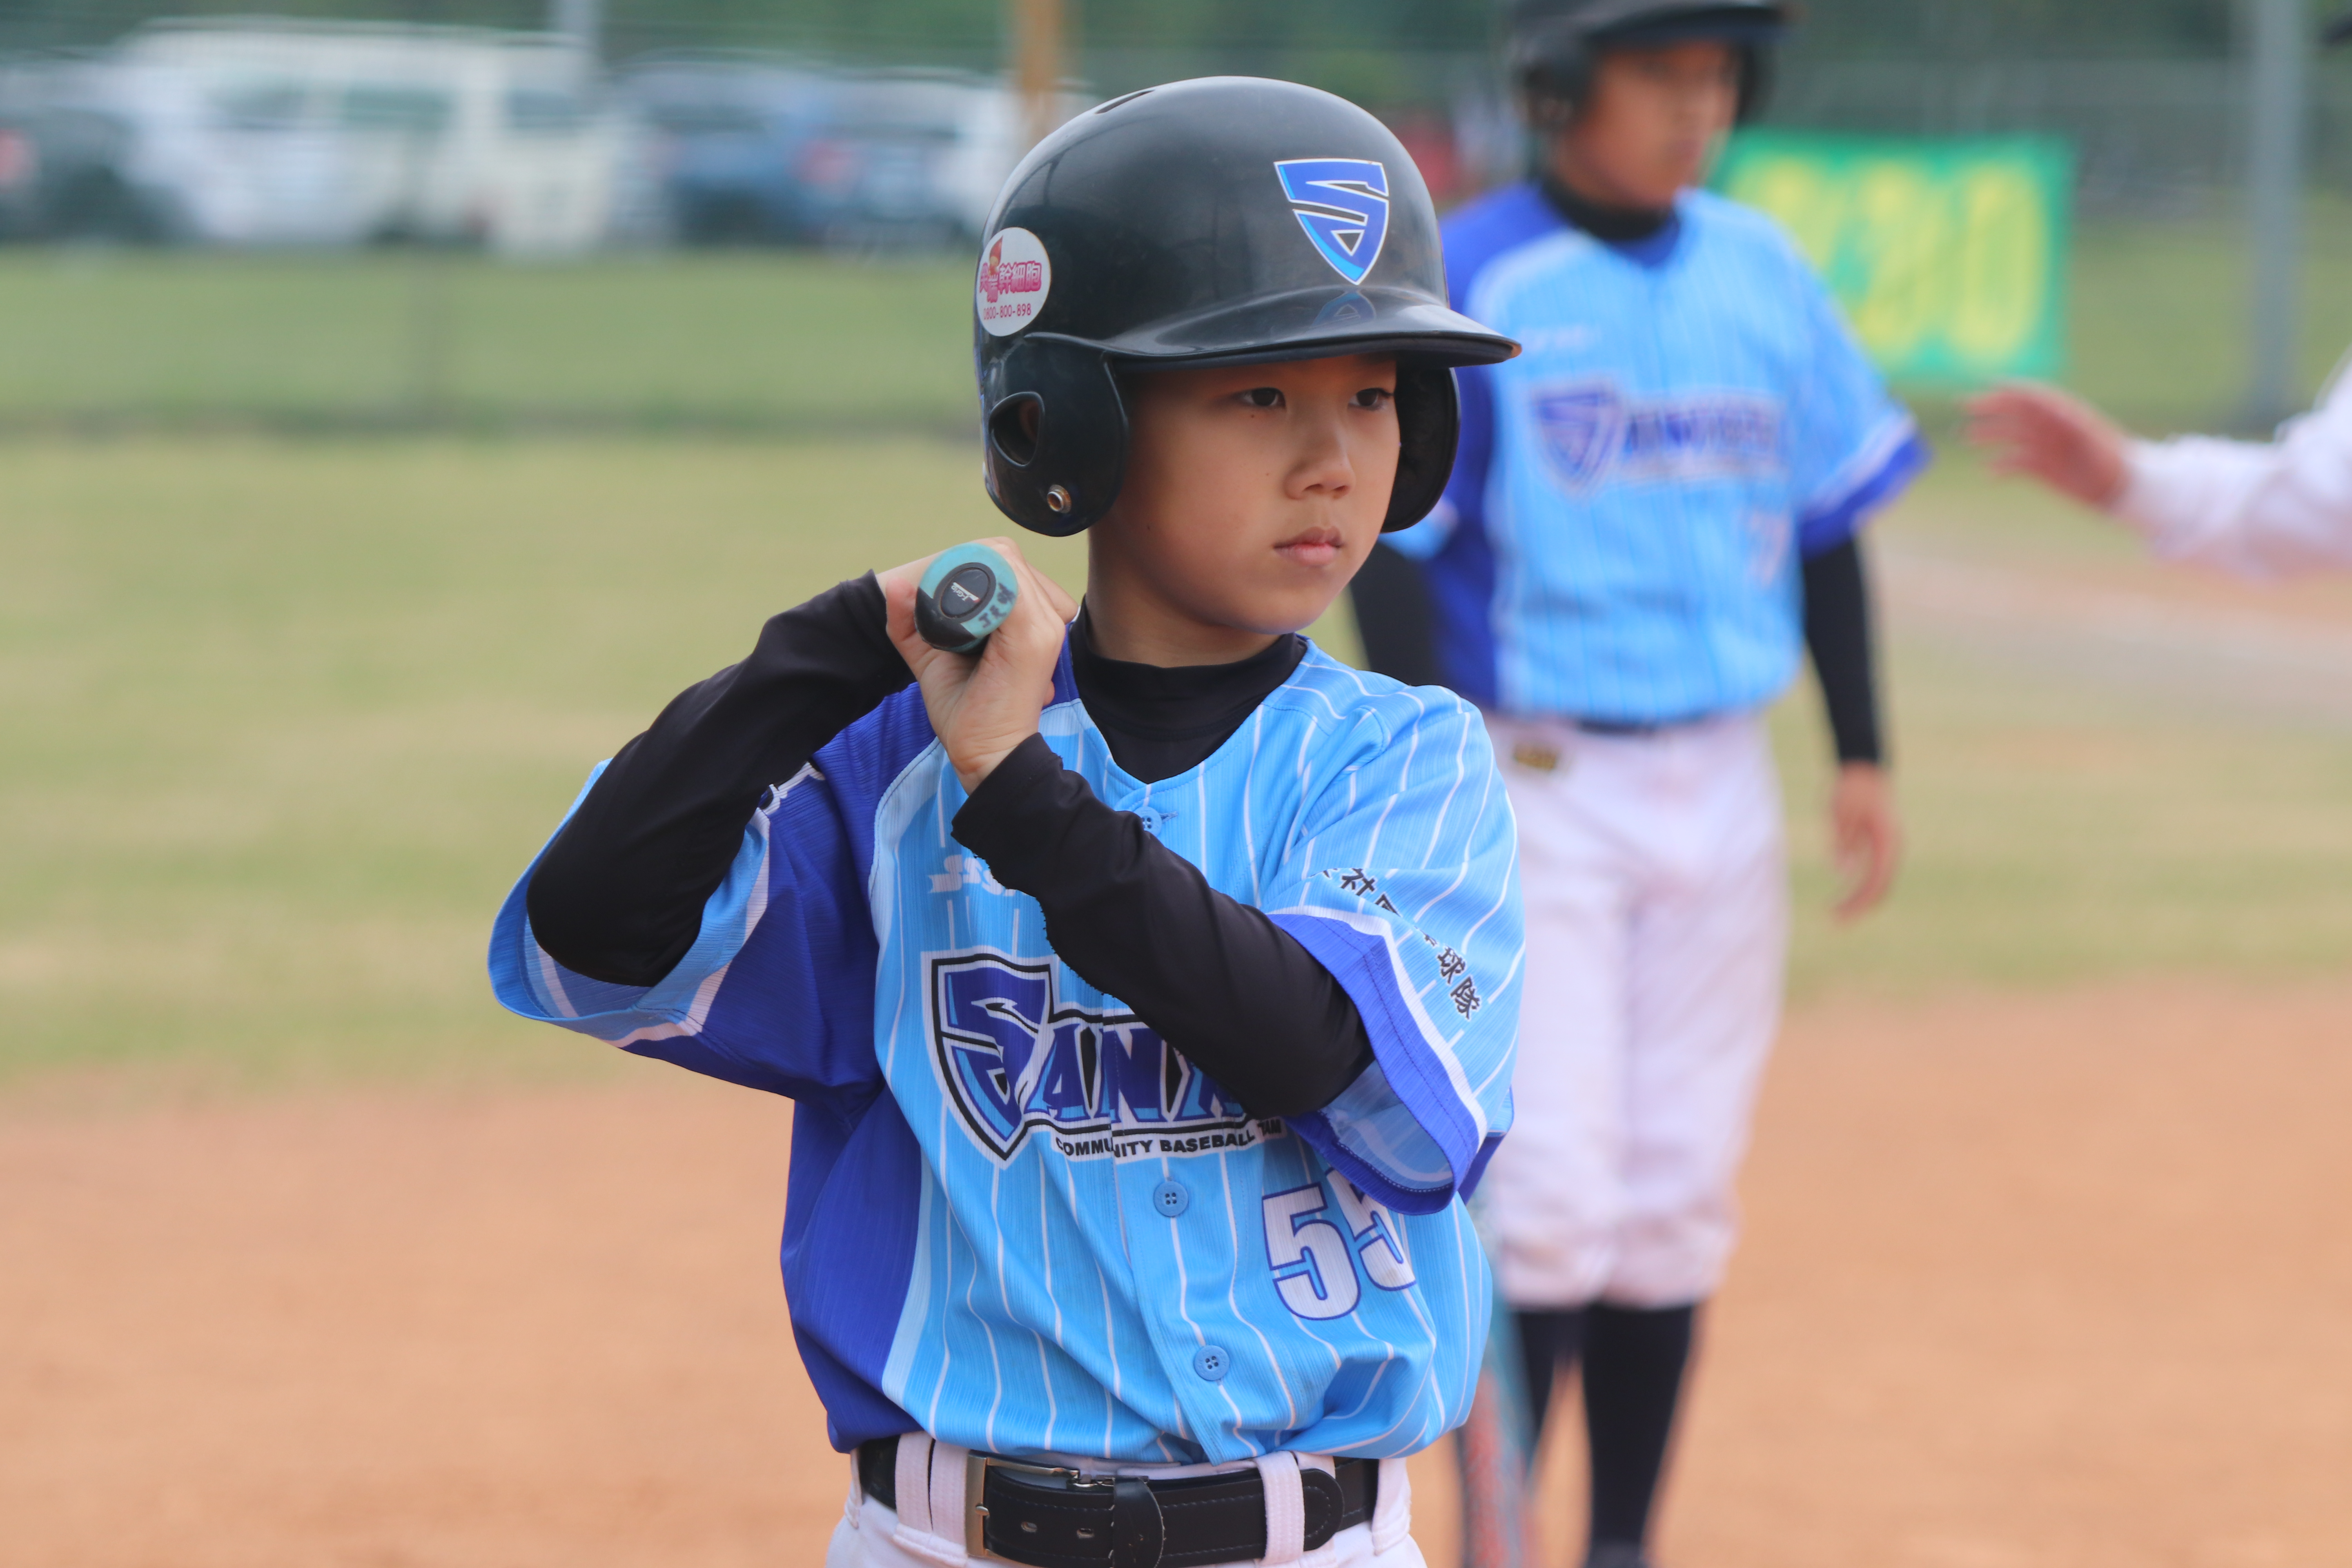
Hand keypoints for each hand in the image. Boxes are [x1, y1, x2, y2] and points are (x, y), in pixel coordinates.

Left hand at [879, 539, 1078, 791]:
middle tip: (939, 607)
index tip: (939, 599)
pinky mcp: (1034, 637)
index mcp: (1029, 617)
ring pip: (1005, 564)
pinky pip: (1007, 589)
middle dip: (965, 570)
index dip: (966, 568)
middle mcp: (1045, 616)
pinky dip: (974, 593)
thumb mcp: (932, 656)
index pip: (1003, 562)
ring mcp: (1044, 624)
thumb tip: (895, 583)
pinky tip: (955, 621)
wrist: (987, 756)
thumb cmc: (966, 712)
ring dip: (966, 580)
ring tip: (948, 619)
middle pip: (1004, 556)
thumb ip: (911, 622)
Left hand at [1828, 762, 1900, 921]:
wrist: (1862, 767)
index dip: (1859, 901)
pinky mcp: (1877, 844)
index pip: (1877, 881)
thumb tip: (1841, 871)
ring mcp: (1886, 846)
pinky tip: (1845, 897)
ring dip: (1859, 899)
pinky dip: (1860, 886)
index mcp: (1887, 841)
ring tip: (1836, 913)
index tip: (1840, 914)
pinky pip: (1871, 872)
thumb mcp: (1840, 812)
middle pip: (1879, 886)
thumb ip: (1842, 840)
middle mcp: (1891, 847)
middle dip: (1858, 906)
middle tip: (1834, 920)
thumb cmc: (1850, 788)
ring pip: (1877, 881)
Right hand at [1964, 382, 2132, 508]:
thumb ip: (2073, 424)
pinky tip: (1988, 472)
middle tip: (1966, 404)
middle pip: (2016, 412)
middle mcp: (2050, 428)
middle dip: (1991, 406)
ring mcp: (2044, 448)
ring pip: (2010, 436)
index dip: (2012, 388)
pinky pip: (2014, 464)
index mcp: (2064, 414)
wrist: (2121, 487)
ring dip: (1989, 434)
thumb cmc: (2112, 460)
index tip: (1990, 383)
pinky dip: (2000, 466)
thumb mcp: (2095, 439)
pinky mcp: (2041, 469)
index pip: (2033, 396)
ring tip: (1967, 436)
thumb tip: (2054, 410)